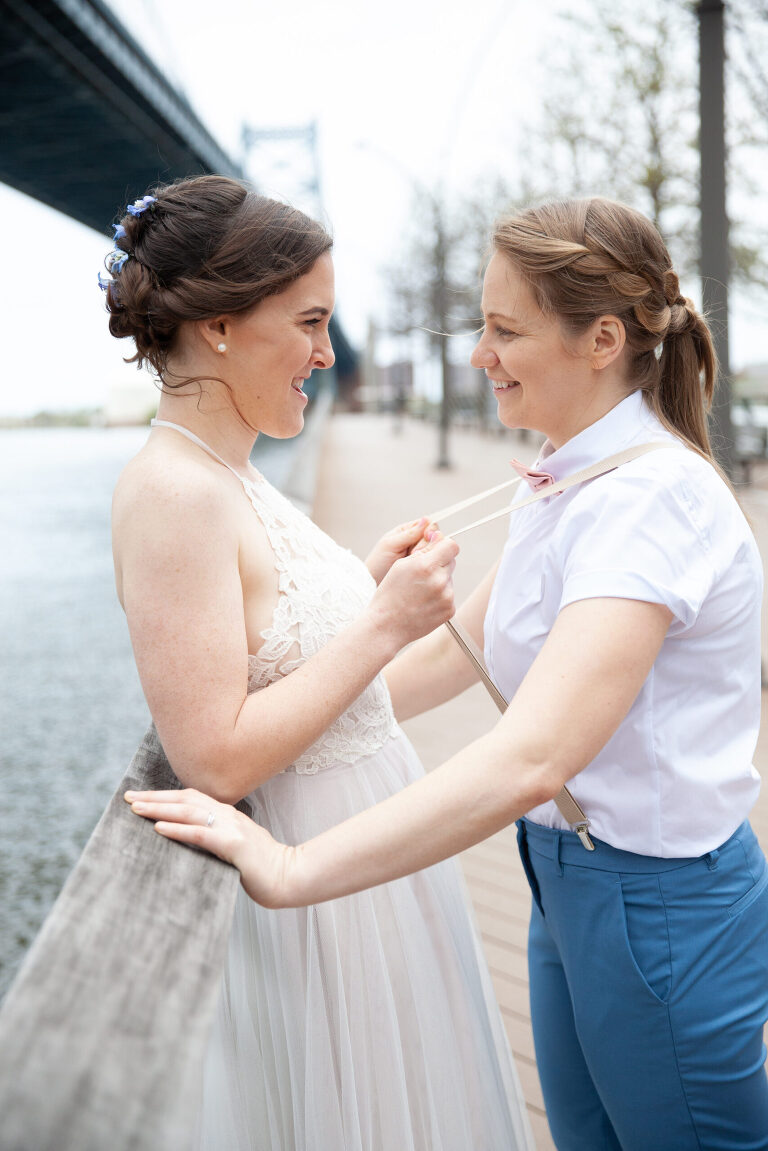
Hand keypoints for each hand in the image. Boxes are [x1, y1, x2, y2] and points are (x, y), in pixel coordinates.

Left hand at [124, 788, 292, 907]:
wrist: (290, 876)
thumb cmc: (264, 867)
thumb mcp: (237, 848)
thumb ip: (218, 840)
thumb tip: (195, 841)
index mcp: (228, 815)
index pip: (191, 799)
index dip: (165, 796)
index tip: (142, 798)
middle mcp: (228, 815)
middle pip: (185, 799)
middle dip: (155, 797)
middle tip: (129, 798)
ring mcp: (232, 828)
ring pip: (189, 812)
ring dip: (160, 808)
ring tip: (137, 809)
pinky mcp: (234, 845)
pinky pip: (200, 834)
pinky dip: (178, 829)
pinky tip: (160, 828)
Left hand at [364, 518, 431, 583]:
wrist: (373, 584)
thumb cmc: (378, 563)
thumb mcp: (391, 545)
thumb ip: (409, 534)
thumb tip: (426, 520)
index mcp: (407, 531)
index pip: (428, 524)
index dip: (430, 529)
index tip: (427, 536)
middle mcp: (416, 542)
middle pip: (434, 536)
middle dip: (426, 544)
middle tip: (414, 553)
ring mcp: (421, 555)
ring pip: (435, 550)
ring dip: (427, 555)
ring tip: (413, 561)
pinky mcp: (423, 567)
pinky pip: (433, 561)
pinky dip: (429, 563)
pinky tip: (420, 568)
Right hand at [369, 530, 458, 647]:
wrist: (386, 626)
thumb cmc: (390, 594)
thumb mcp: (400, 565)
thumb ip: (423, 550)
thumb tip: (439, 536)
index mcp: (426, 566)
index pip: (452, 545)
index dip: (444, 545)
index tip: (437, 550)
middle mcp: (440, 581)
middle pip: (451, 561)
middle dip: (439, 563)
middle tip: (421, 575)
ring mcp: (447, 597)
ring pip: (449, 579)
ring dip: (439, 581)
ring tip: (419, 592)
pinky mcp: (449, 610)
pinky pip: (449, 595)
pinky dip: (440, 596)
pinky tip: (423, 603)